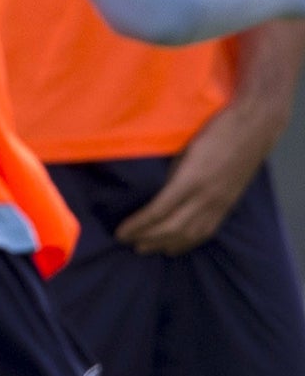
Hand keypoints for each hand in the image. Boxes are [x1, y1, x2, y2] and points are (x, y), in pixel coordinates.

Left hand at [115, 101, 281, 254]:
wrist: (254, 127)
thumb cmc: (215, 130)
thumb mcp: (185, 149)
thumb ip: (171, 175)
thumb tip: (153, 195)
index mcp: (191, 180)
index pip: (157, 211)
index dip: (137, 225)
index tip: (120, 232)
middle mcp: (205, 197)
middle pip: (172, 228)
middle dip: (147, 238)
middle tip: (128, 242)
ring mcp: (219, 204)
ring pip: (189, 234)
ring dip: (164, 244)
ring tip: (145, 248)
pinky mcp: (228, 206)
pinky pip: (206, 231)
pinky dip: (187, 242)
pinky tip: (174, 247)